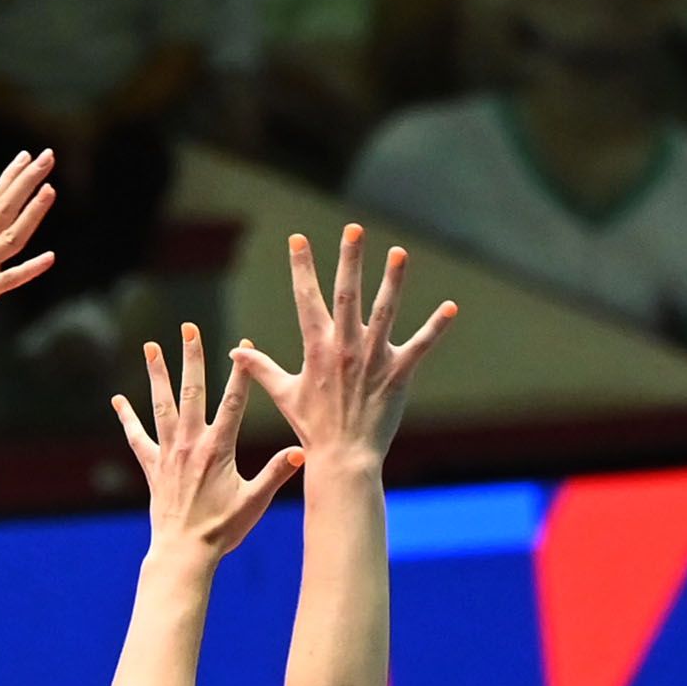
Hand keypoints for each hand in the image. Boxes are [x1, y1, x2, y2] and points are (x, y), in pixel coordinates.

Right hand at [0, 149, 58, 340]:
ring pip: (10, 235)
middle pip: (4, 208)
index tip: (26, 156)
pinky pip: (11, 278)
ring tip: (50, 190)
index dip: (10, 177)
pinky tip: (50, 257)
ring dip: (31, 213)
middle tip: (46, 158)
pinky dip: (30, 268)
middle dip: (26, 182)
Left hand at [113, 325, 301, 568]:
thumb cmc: (223, 530)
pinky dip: (127, 418)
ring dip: (157, 375)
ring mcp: (169, 453)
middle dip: (193, 358)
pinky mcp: (153, 467)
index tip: (244, 345)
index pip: (233, 401)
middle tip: (190, 329)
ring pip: (163, 405)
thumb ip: (277, 473)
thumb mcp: (256, 501)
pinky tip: (118, 400)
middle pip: (193, 391)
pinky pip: (137, 437)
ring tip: (152, 347)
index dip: (241, 373)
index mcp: (219, 448)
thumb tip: (303, 452)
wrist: (184, 552)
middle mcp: (191, 444)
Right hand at [233, 225, 456, 464]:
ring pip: (384, 311)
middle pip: (346, 294)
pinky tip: (451, 308)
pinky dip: (436, 327)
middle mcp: (345, 347)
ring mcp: (373, 358)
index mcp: (317, 347)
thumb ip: (260, 368)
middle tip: (353, 228)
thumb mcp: (284, 393)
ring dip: (392, 281)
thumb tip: (235, 352)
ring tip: (399, 253)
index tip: (297, 238)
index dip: (301, 267)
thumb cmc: (313, 427)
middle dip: (349, 259)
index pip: (306, 298)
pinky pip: (420, 346)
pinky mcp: (397, 373)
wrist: (342, 457)